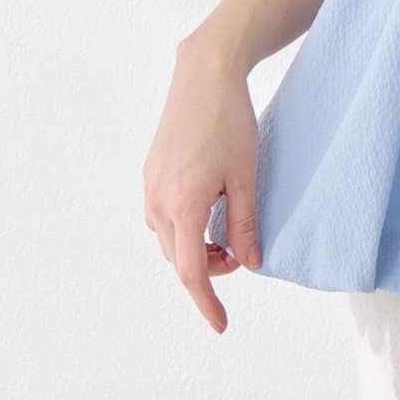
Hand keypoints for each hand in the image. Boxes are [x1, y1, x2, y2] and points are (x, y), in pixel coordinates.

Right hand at [142, 36, 262, 334]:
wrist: (204, 74)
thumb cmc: (231, 121)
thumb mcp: (246, 176)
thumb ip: (245, 224)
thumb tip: (249, 263)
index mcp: (183, 205)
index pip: (192, 272)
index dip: (207, 302)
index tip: (221, 325)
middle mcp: (158, 200)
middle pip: (180, 258)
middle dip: (209, 268)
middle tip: (241, 255)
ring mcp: (149, 186)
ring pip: (169, 238)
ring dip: (196, 247)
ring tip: (228, 232)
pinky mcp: (150, 172)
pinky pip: (162, 216)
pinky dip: (184, 226)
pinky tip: (208, 210)